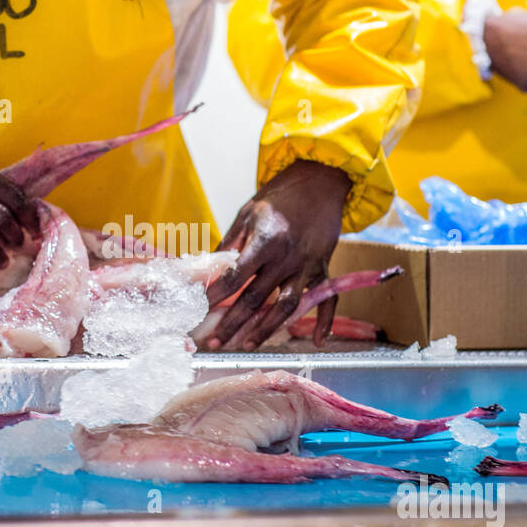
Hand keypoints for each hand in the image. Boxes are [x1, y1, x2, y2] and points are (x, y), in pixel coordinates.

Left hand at [204, 159, 350, 349]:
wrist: (321, 181)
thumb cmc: (280, 196)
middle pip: (257, 299)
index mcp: (266, 241)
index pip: (236, 276)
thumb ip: (230, 244)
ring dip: (266, 329)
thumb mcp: (248, 213)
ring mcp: (308, 266)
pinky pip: (328, 300)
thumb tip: (208, 270)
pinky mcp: (324, 269)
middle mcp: (288, 257)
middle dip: (233, 323)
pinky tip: (317, 342)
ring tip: (246, 345)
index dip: (216, 295)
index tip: (198, 310)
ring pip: (287, 306)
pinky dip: (325, 321)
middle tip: (213, 341)